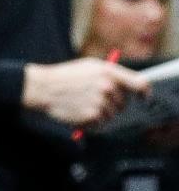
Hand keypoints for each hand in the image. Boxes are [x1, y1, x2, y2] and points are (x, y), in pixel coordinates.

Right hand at [23, 58, 149, 125]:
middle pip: (124, 103)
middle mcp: (107, 87)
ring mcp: (101, 102)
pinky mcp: (93, 116)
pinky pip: (102, 123)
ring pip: (113, 115)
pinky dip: (93, 121)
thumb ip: (110, 74)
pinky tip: (80, 111)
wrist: (45, 88)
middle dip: (113, 103)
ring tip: (84, 103)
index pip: (139, 84)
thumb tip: (128, 86)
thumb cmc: (66, 76)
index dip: (145, 92)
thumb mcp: (89, 66)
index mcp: (108, 72)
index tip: (143, 98)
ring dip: (102, 113)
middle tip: (96, 98)